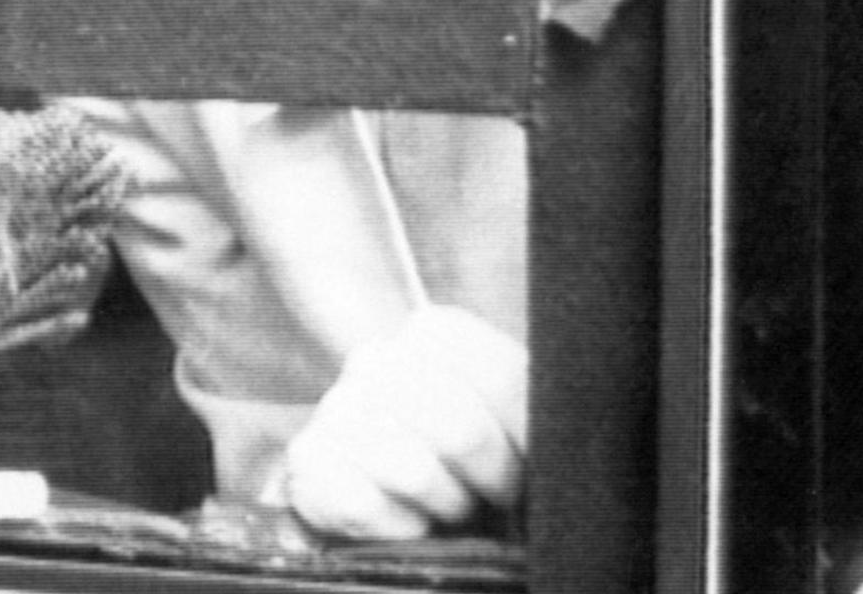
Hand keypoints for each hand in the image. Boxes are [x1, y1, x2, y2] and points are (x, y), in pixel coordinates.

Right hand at [269, 306, 528, 542]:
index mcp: (434, 334)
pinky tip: (412, 519)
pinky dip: (402, 527)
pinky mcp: (309, 459)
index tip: (530, 460)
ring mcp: (336, 407)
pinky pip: (365, 507)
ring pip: (412, 473)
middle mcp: (377, 359)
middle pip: (459, 431)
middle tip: (497, 495)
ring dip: (448, 505)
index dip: (523, 435)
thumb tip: (553, 437)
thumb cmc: (466, 448)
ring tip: (455, 506)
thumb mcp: (507, 413)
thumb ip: (529, 406)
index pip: (500, 379)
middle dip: (492, 478)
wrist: (385, 471)